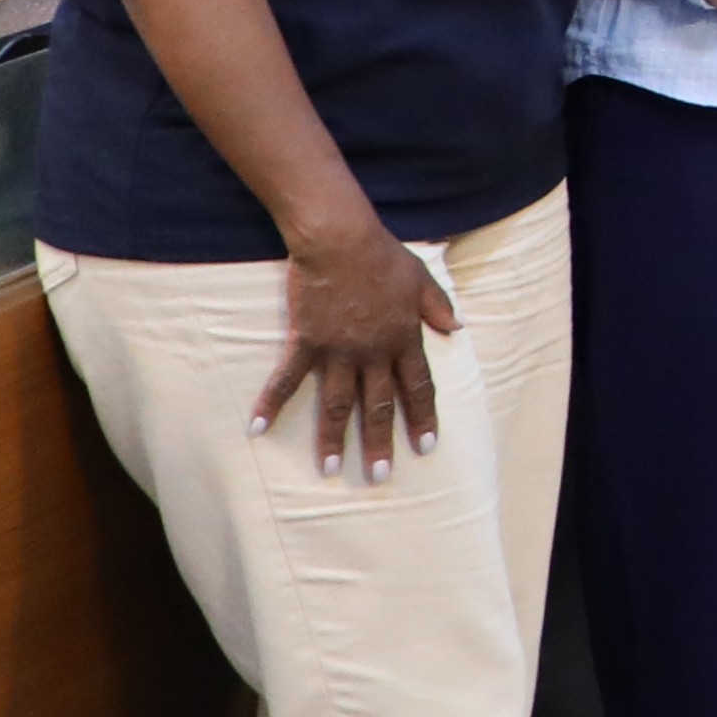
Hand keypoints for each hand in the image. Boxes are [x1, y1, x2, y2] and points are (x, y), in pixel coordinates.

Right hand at [254, 212, 453, 479]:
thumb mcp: (422, 280)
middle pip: (379, 405)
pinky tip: (257, 429)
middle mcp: (374, 352)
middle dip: (380, 443)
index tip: (426, 446)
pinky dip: (271, 404)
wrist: (341, 241)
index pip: (418, 387)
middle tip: (380, 476)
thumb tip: (459, 327)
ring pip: (337, 404)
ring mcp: (338, 350)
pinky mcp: (306, 342)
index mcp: (404, 339)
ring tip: (331, 470)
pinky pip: (287, 380)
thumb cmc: (383, 256)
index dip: (422, 417)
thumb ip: (439, 307)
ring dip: (333, 439)